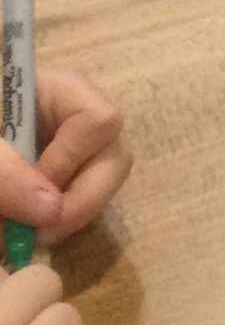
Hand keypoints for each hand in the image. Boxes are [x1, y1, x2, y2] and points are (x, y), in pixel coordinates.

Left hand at [0, 67, 130, 249]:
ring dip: (70, 215)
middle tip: (39, 234)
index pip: (99, 120)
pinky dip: (55, 223)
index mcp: (53, 88)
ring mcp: (66, 147)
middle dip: (83, 200)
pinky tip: (22, 229)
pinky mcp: (54, 177)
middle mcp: (71, 116)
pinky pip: (77, 200)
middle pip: (114, 155)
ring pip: (101, 183)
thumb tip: (51, 211)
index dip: (71, 160)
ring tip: (25, 236)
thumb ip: (2, 171)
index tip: (32, 188)